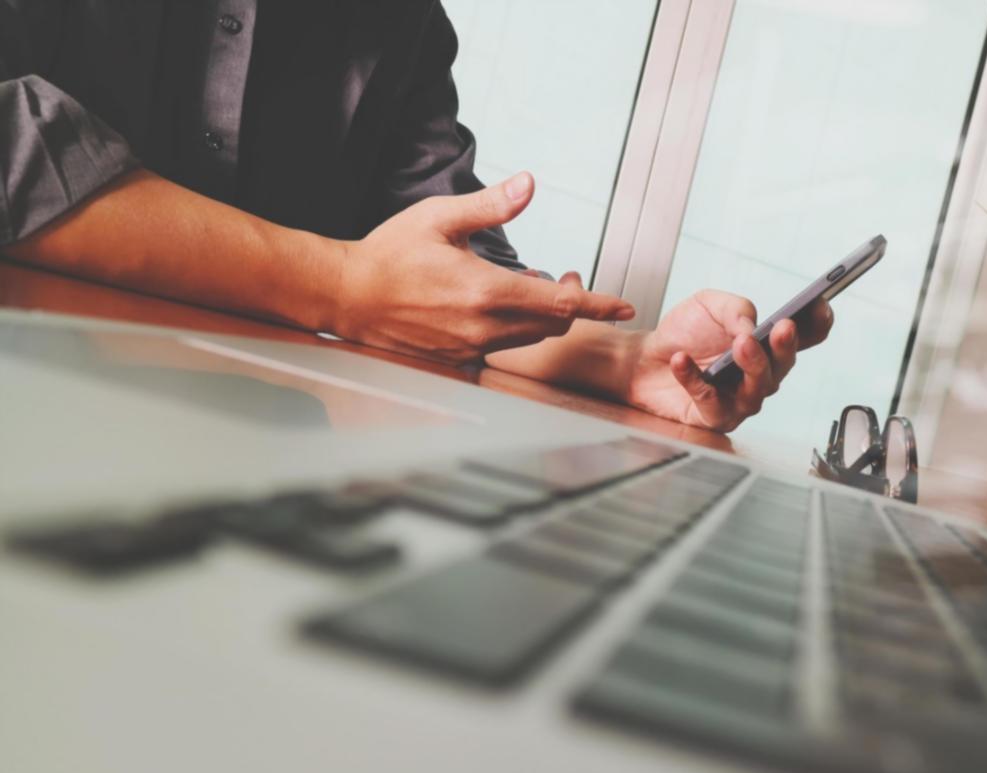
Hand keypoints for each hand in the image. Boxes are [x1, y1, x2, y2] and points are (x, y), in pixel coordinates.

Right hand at [329, 171, 634, 363]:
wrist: (347, 296)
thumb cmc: (391, 253)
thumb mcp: (441, 218)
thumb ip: (491, 206)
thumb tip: (530, 184)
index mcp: (487, 291)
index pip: (562, 304)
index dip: (599, 304)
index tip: (626, 305)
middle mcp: (484, 327)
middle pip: (552, 324)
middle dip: (570, 302)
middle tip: (565, 277)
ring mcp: (471, 349)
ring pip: (529, 338)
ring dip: (540, 315)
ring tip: (527, 285)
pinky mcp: (458, 361)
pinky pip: (502, 348)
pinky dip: (513, 329)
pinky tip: (496, 308)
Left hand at [624, 290, 833, 431]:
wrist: (644, 357)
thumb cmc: (684, 332)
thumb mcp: (709, 305)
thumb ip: (735, 310)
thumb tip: (751, 328)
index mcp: (767, 344)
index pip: (804, 337)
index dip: (817, 325)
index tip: (820, 308)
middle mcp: (760, 375)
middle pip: (783, 366)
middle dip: (784, 347)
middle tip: (781, 328)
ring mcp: (740, 399)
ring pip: (757, 391)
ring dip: (752, 365)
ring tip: (739, 344)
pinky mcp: (714, 418)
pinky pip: (711, 402)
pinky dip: (694, 379)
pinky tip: (681, 360)